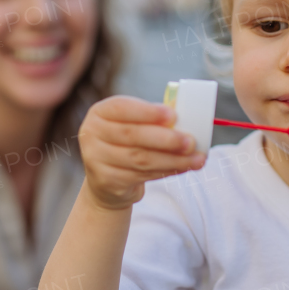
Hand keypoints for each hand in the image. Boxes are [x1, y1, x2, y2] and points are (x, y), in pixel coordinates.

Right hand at [78, 96, 205, 210]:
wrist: (106, 179)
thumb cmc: (126, 143)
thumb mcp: (133, 124)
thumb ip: (153, 118)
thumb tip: (185, 117)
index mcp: (99, 112)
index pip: (122, 108)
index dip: (148, 112)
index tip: (174, 116)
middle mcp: (91, 134)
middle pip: (132, 136)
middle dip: (166, 139)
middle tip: (191, 142)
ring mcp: (96, 159)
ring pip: (140, 159)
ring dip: (173, 159)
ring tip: (196, 158)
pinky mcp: (107, 181)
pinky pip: (142, 175)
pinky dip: (166, 171)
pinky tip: (183, 167)